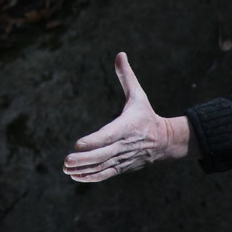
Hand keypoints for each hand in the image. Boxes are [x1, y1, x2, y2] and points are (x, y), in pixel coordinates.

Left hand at [63, 52, 191, 183]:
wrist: (166, 141)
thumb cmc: (146, 115)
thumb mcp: (138, 95)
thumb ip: (126, 77)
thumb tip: (120, 54)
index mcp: (127, 127)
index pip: (109, 135)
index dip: (94, 141)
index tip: (78, 144)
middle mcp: (124, 145)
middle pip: (103, 155)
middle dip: (84, 159)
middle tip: (66, 161)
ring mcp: (123, 159)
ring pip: (102, 167)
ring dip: (84, 169)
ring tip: (66, 168)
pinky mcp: (122, 167)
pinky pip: (105, 174)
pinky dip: (91, 177)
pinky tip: (75, 176)